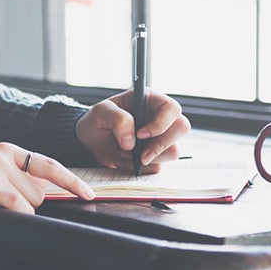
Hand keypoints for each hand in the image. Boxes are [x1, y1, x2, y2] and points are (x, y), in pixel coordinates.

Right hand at [0, 142, 94, 213]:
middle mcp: (3, 157)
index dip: (71, 181)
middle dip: (26, 203)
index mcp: (7, 150)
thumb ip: (15, 174)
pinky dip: (15, 215)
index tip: (89, 194)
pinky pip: (17, 207)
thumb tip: (44, 193)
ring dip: (15, 211)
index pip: (49, 165)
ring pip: (29, 203)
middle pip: (39, 192)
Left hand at [75, 88, 190, 172]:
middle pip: (182, 128)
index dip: (161, 123)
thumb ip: (117, 120)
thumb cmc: (96, 121)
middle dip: (161, 145)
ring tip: (123, 155)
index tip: (140, 135)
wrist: (89, 142)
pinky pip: (158, 167)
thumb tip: (132, 141)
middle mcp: (160, 119)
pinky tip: (123, 161)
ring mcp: (160, 138)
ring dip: (148, 159)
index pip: (171, 108)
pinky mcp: (155, 156)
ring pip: (173, 151)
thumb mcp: (100, 113)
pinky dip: (140, 168)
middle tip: (140, 155)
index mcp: (150, 101)